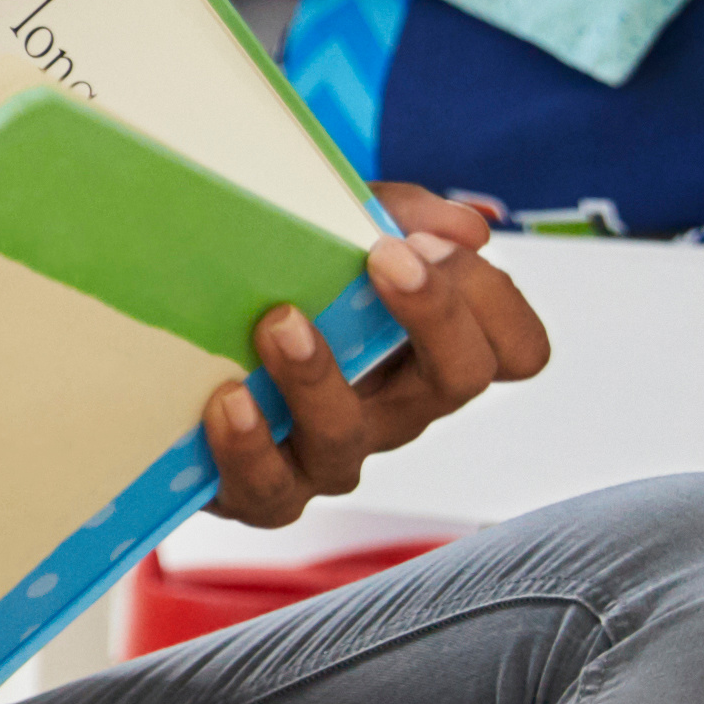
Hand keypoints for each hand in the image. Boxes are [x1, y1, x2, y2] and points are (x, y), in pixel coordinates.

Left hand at [201, 186, 554, 524]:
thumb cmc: (284, 285)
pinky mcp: (263, 488)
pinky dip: (249, 446)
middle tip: (383, 257)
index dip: (495, 303)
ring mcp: (331, 454)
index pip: (516, 349)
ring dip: (318, 377)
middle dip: (432, 314)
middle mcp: (396, 409)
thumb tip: (470, 228)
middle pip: (457, 380)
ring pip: (348, 436)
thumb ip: (401, 216)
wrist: (187, 357)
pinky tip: (230, 397)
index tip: (434, 246)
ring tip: (279, 322)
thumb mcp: (338, 232)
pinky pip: (269, 487)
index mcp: (430, 352)